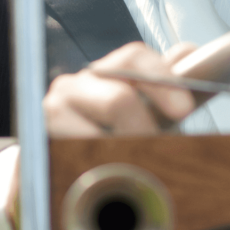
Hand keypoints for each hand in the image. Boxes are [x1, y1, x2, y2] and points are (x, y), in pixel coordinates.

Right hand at [5, 44, 196, 229]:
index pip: (134, 57)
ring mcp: (54, 112)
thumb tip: (190, 51)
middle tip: (157, 154)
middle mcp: (76, 85)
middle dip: (144, 132)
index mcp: (107, 72)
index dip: (162, 79)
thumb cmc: (113, 136)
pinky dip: (98, 170)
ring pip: (94, 133)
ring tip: (133, 171)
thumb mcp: (146, 111)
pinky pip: (74, 155)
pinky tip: (108, 179)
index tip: (184, 110)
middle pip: (118, 99)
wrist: (62, 168)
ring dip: (121, 156)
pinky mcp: (39, 142)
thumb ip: (168, 84)